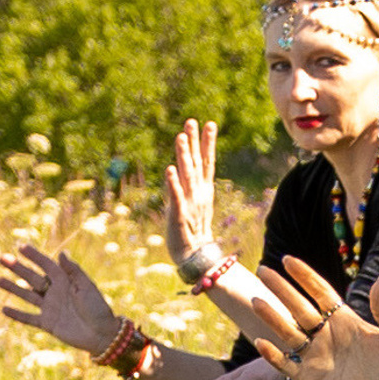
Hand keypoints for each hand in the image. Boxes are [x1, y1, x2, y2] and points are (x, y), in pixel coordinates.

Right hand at [0, 245, 119, 355]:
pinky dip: (17, 314)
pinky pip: (29, 318)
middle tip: (1, 258)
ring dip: (13, 288)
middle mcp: (55, 293)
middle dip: (18, 268)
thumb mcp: (87, 287)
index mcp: (66, 282)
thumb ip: (73, 271)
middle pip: (32, 278)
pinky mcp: (48, 323)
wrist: (102, 334)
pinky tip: (3, 309)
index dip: (35, 256)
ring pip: (27, 296)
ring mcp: (50, 308)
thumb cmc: (98, 308)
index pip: (47, 266)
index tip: (21, 246)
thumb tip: (62, 253)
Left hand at [164, 119, 218, 264]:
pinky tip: (169, 170)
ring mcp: (190, 204)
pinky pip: (176, 197)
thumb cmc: (192, 232)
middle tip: (191, 121)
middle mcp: (198, 194)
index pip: (207, 162)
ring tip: (180, 137)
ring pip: (187, 176)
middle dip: (195, 142)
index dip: (207, 143)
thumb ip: (188, 187)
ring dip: (184, 156)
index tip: (209, 123)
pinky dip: (173, 183)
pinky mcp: (179, 216)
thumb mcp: (192, 205)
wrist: (195, 258)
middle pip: (197, 164)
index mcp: (203, 191)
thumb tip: (181, 170)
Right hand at [252, 256, 378, 379]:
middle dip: (281, 289)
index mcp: (345, 322)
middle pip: (298, 307)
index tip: (288, 259)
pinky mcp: (308, 379)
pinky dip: (272, 355)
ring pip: (287, 331)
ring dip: (272, 317)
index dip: (305, 277)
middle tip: (263, 271)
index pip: (321, 293)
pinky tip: (262, 342)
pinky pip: (284, 364)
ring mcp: (315, 357)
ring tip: (256, 301)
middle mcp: (327, 336)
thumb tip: (378, 280)